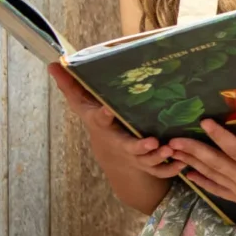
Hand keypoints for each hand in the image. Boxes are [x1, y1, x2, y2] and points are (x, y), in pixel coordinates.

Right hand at [48, 63, 185, 179]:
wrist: (110, 150)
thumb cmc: (99, 119)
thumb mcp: (83, 103)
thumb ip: (70, 85)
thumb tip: (52, 63)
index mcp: (104, 126)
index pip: (100, 120)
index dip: (104, 116)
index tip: (109, 110)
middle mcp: (119, 142)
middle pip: (128, 147)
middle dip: (139, 147)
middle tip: (152, 142)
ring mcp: (134, 156)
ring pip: (146, 161)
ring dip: (158, 158)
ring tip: (170, 149)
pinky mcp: (147, 164)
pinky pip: (160, 172)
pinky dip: (171, 169)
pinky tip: (182, 163)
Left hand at [168, 110, 235, 219]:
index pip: (235, 148)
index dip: (218, 135)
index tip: (204, 122)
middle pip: (215, 163)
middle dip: (193, 151)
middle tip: (173, 141)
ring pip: (213, 176)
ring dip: (193, 164)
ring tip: (175, 154)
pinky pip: (218, 190)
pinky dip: (203, 182)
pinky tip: (189, 175)